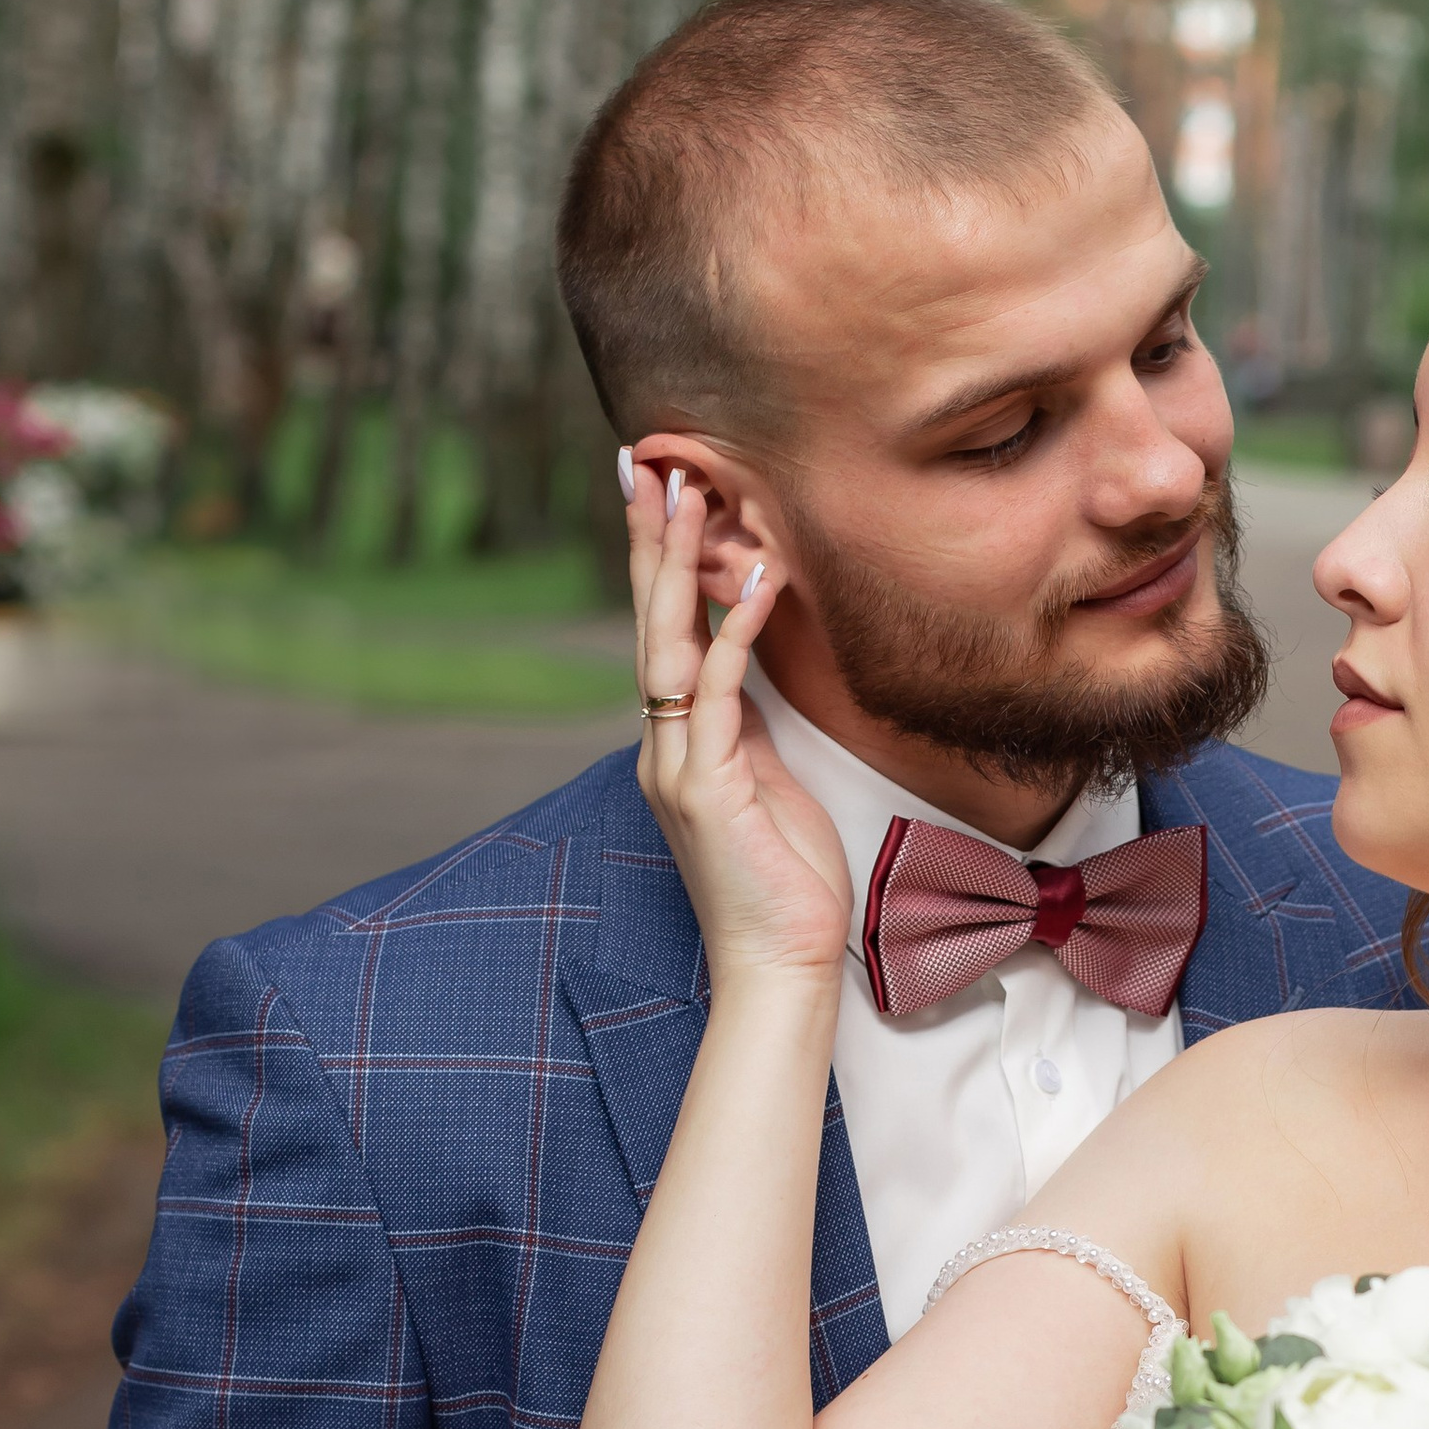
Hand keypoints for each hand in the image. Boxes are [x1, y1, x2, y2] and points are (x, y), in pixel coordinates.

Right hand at [631, 468, 851, 986]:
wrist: (777, 966)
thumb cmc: (782, 884)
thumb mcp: (768, 787)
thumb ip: (748, 729)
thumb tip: (747, 671)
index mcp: (680, 745)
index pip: (665, 635)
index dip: (661, 565)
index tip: (662, 496)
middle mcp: (666, 747)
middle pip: (649, 623)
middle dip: (649, 541)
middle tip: (646, 463)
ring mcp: (679, 766)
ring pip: (669, 644)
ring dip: (678, 564)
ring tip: (687, 492)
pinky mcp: (705, 788)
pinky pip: (719, 692)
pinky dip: (734, 632)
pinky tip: (754, 580)